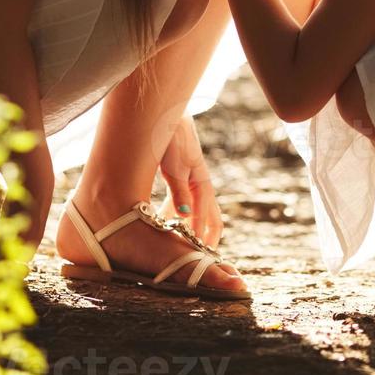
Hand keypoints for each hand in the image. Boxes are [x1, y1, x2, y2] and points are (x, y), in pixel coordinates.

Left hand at [158, 116, 222, 248]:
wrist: (165, 113)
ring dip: (190, 229)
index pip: (210, 220)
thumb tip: (184, 216)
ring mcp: (191, 180)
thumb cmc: (170, 137)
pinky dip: (178, 216)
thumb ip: (178, 190)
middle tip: (198, 262)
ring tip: (180, 248)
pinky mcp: (180, 176)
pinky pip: (183, 202)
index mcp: (202, 183)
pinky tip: (164, 222)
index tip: (199, 260)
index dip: (205, 240)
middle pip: (209, 219)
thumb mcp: (174, 164)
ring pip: (196, 212)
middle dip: (205, 239)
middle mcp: (200, 184)